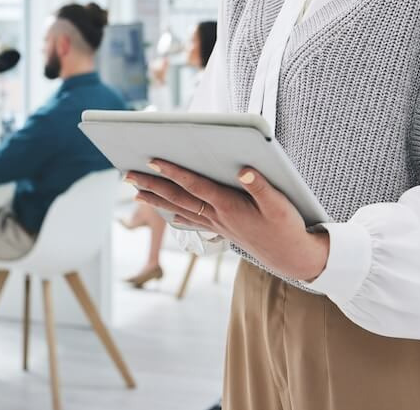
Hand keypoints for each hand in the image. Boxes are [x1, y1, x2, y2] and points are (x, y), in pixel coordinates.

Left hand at [126, 160, 329, 282]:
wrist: (292, 258)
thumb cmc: (287, 229)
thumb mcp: (280, 205)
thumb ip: (261, 187)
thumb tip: (244, 169)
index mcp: (229, 206)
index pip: (194, 186)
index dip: (173, 172)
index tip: (153, 160)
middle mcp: (218, 216)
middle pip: (178, 198)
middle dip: (152, 185)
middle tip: (127, 174)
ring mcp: (218, 225)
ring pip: (181, 210)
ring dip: (157, 199)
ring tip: (136, 190)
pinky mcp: (222, 230)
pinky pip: (193, 220)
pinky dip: (176, 215)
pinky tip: (167, 212)